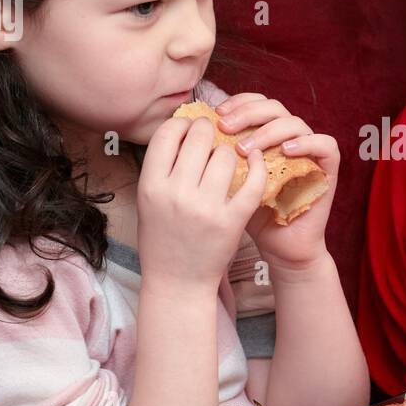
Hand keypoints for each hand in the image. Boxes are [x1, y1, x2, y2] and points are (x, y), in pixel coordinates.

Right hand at [136, 112, 266, 289]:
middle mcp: (176, 194)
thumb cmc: (162, 238)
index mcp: (150, 185)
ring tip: (227, 160)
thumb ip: (162, 167)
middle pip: (200, 137)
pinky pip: (252, 182)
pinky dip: (257, 166)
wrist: (177, 281)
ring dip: (229, 152)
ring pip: (226, 154)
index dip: (183, 124)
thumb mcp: (148, 200)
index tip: (191, 128)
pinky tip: (255, 160)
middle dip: (209, 131)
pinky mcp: (231, 221)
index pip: (168, 133)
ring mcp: (205, 208)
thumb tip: (184, 128)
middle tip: (214, 137)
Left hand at [213, 93, 338, 267]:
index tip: (215, 114)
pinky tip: (285, 151)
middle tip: (225, 127)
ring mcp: (310, 152)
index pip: (256, 102)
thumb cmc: (251, 216)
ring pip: (295, 122)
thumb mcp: (229, 181)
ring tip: (246, 149)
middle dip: (247, 113)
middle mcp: (291, 138)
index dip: (237, 102)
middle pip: (273, 107)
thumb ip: (220, 155)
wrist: (280, 247)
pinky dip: (306, 143)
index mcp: (268, 135)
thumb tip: (193, 130)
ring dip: (268, 131)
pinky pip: (326, 144)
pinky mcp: (328, 168)